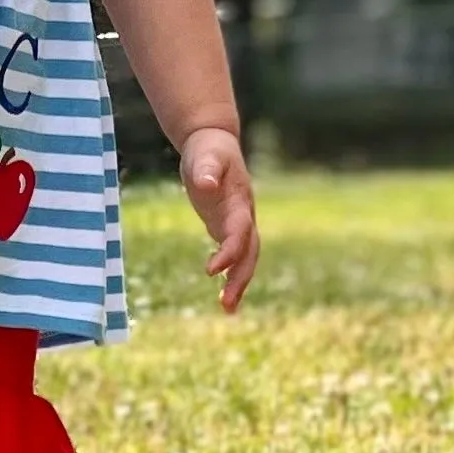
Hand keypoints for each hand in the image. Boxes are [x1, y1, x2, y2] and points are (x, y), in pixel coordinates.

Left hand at [179, 126, 259, 312]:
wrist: (213, 142)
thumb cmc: (208, 148)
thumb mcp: (205, 156)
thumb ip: (206, 169)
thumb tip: (204, 185)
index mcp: (239, 202)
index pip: (239, 232)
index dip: (229, 252)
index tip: (211, 270)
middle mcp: (243, 216)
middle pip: (249, 253)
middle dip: (240, 279)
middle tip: (227, 306)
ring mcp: (237, 222)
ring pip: (244, 258)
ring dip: (238, 282)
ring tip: (227, 310)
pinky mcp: (226, 225)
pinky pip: (233, 254)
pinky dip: (229, 273)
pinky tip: (222, 294)